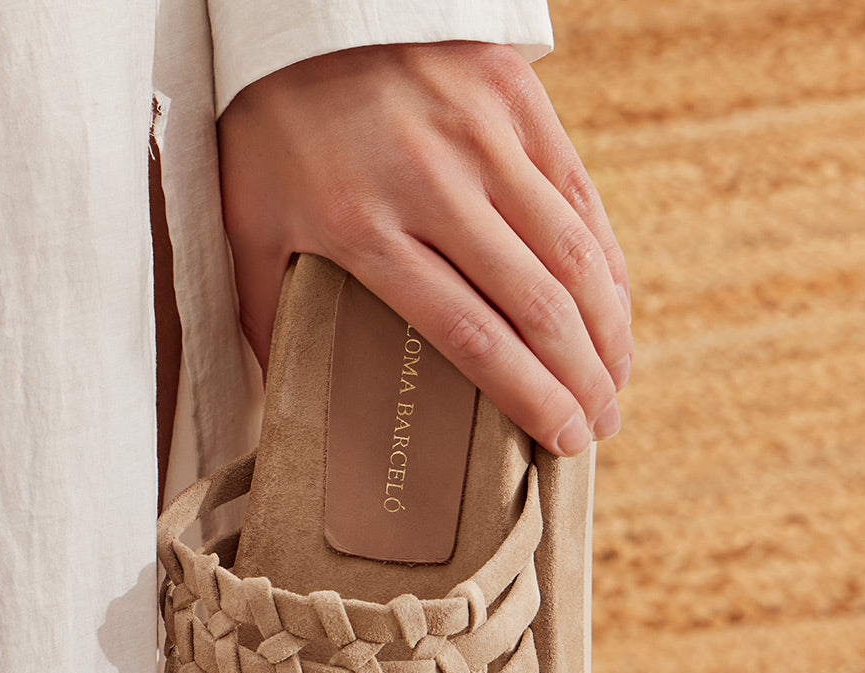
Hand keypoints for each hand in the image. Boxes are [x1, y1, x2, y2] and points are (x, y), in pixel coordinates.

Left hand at [217, 41, 631, 454]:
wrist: (305, 2)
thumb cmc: (268, 121)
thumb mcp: (247, 219)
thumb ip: (266, 308)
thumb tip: (280, 389)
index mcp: (368, 230)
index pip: (468, 333)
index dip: (525, 394)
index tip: (557, 437)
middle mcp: (436, 188)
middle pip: (534, 305)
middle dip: (578, 378)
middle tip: (599, 428)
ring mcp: (485, 141)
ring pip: (571, 253)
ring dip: (606, 328)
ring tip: (617, 382)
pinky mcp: (516, 101)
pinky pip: (577, 194)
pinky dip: (604, 258)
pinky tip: (614, 305)